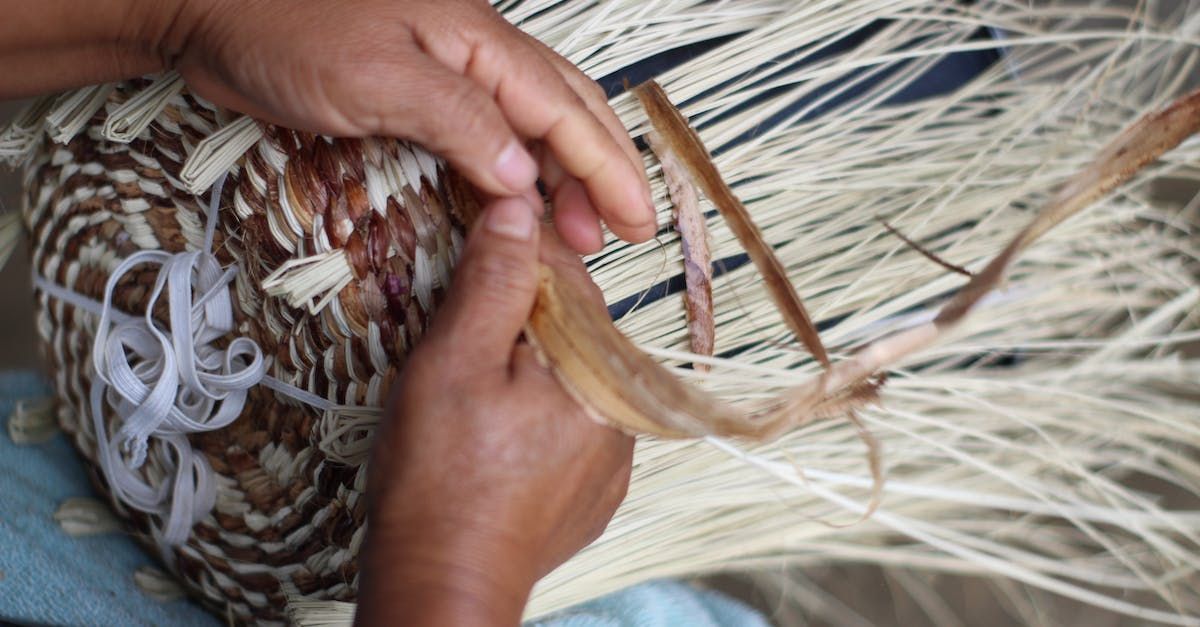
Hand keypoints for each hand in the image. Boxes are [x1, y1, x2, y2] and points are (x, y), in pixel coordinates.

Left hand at [168, 0, 654, 252]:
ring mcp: (448, 71)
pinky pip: (489, 134)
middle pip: (565, 111)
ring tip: (582, 229)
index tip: (635, 219)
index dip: (606, 168)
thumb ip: (460, 121)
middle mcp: (475, 53)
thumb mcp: (379, 76)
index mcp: (479, 41)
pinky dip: (516, 171)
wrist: (211, 10)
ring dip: (564, 177)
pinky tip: (520, 201)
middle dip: (602, 172)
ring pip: (532, 123)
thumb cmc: (285, 31)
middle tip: (623, 232)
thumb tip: (526, 174)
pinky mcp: (417, 94)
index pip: (564, 110)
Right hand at [356, 197, 634, 625]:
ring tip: (477, 388)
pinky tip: (498, 431)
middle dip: (523, 317)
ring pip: (575, 377)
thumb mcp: (454, 362)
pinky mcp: (598, 491)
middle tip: (464, 327)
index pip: (569, 280)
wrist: (446, 582)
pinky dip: (541, 414)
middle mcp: (624, 411)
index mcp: (599, 369)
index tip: (482, 241)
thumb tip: (519, 210)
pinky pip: (575, 425)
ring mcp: (616, 456)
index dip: (519, 256)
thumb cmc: (441, 477)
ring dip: (534, 366)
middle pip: (575, 329)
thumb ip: (493, 283)